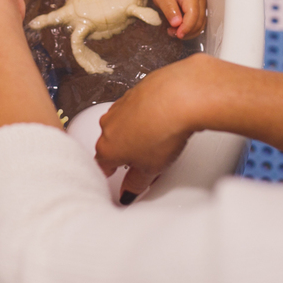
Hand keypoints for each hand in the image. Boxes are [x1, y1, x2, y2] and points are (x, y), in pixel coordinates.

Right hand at [95, 53, 211, 197]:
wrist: (179, 96)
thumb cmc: (162, 130)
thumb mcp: (151, 170)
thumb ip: (136, 184)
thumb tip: (129, 191)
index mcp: (107, 147)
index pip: (102, 166)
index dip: (110, 175)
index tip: (117, 178)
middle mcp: (109, 124)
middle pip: (112, 144)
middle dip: (126, 153)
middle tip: (145, 161)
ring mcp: (121, 105)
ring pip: (123, 124)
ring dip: (135, 133)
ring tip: (158, 139)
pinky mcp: (135, 91)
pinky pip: (136, 107)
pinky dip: (145, 114)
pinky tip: (162, 119)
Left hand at [149, 0, 206, 39]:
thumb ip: (169, 8)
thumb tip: (176, 23)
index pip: (194, 15)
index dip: (186, 27)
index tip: (177, 34)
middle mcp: (200, 0)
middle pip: (199, 22)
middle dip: (186, 32)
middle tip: (171, 32)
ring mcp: (201, 5)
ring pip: (200, 25)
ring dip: (188, 33)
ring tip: (172, 31)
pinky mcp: (199, 9)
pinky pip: (198, 23)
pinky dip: (189, 30)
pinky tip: (178, 29)